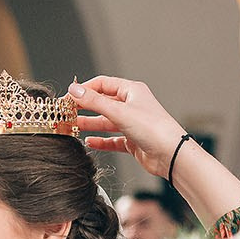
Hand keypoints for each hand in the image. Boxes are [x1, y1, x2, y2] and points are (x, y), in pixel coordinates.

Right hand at [68, 76, 191, 177]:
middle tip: (68, 113)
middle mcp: (133, 106)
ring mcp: (133, 124)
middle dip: (85, 108)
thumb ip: (94, 101)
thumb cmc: (153, 128)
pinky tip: (90, 142)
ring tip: (74, 127)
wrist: (171, 154)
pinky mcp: (133, 141)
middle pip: (103, 103)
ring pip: (107, 122)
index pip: (103, 84)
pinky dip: (101, 141)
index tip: (69, 97)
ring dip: (91, 124)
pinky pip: (113, 139)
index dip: (85, 89)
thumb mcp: (119, 112)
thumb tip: (74, 90)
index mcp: (132, 91)